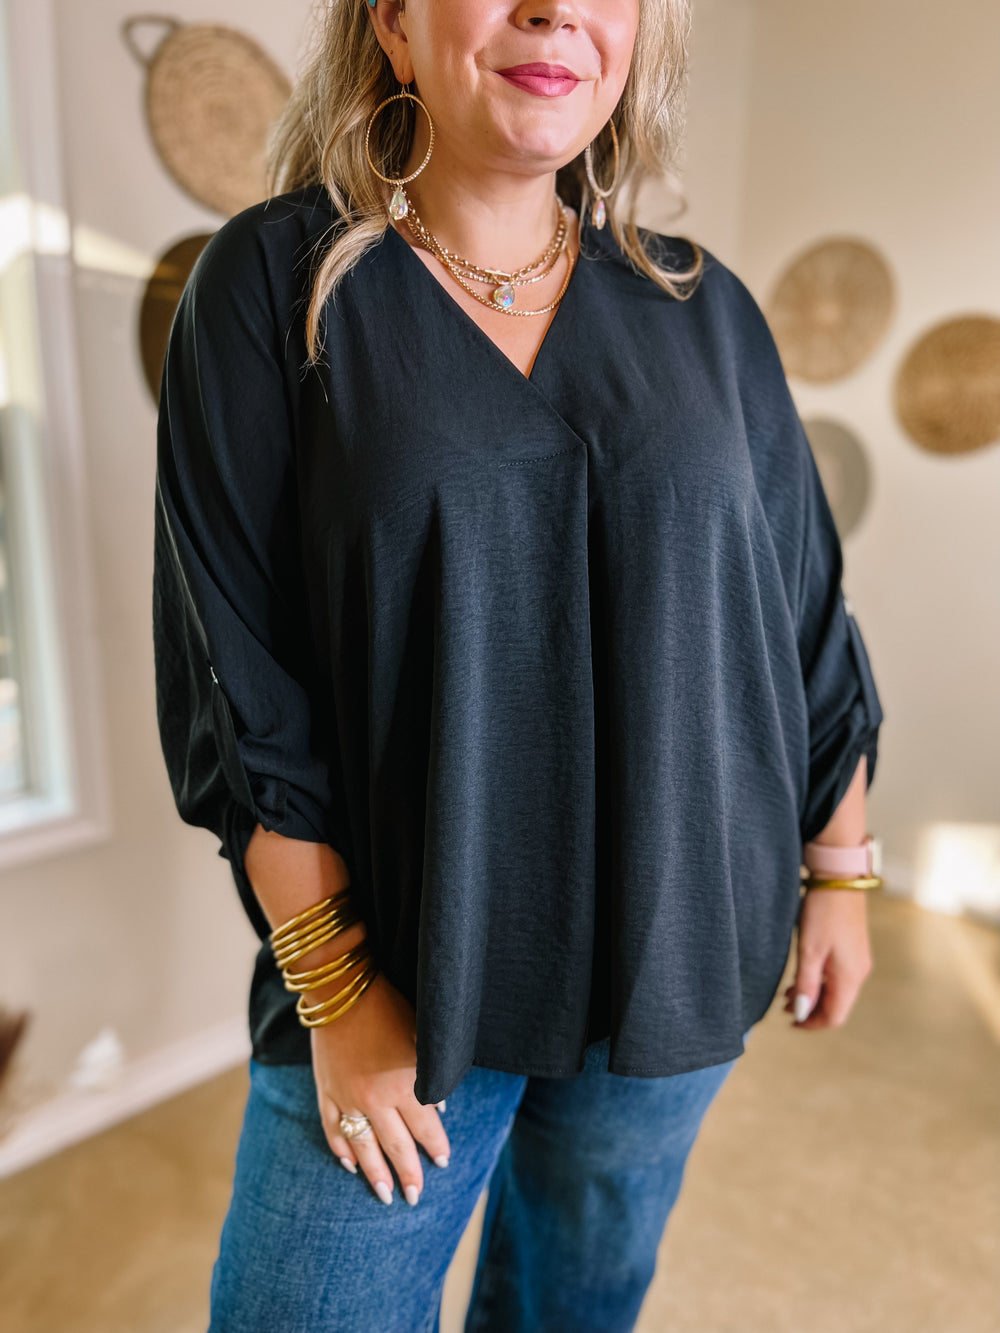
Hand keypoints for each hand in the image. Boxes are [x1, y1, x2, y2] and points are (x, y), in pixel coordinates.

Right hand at [310, 970, 450, 1205]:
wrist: (342, 991)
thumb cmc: (389, 1008)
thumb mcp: (421, 1037)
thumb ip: (432, 1072)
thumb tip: (440, 1104)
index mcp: (404, 1085)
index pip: (426, 1127)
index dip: (435, 1146)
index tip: (443, 1162)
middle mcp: (377, 1099)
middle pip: (396, 1146)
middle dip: (409, 1173)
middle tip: (416, 1197)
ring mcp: (348, 1098)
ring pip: (364, 1146)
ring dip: (376, 1173)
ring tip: (385, 1195)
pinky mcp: (327, 1091)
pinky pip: (334, 1129)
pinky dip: (342, 1149)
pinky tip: (350, 1165)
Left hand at [783, 888, 873, 1027]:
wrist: (839, 880)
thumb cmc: (822, 913)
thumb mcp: (809, 951)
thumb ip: (806, 984)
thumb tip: (802, 1013)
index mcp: (850, 977)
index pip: (835, 1016)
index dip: (812, 1023)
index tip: (791, 1022)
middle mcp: (859, 973)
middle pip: (837, 1006)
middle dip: (811, 1010)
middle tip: (783, 1007)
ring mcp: (858, 961)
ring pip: (836, 991)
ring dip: (814, 996)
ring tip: (787, 993)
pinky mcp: (854, 950)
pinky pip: (838, 977)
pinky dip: (820, 982)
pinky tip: (803, 976)